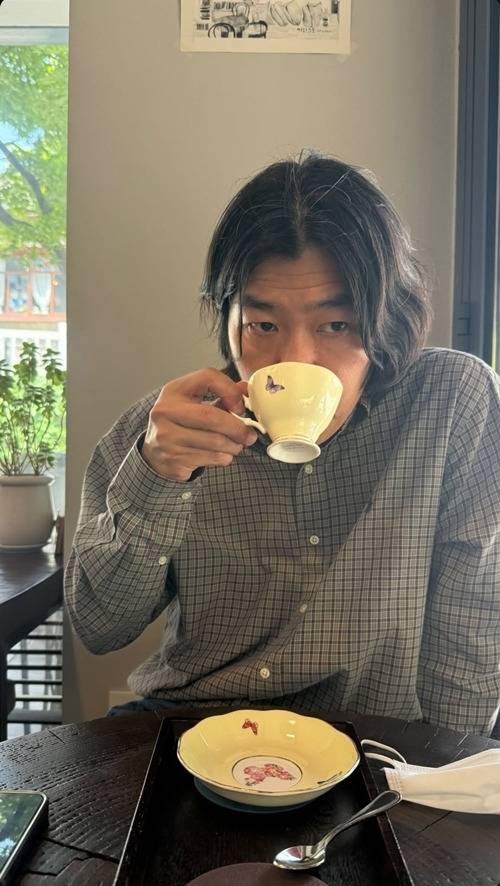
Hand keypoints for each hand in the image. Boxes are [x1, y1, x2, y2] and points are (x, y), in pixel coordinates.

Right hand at [142, 368, 257, 481]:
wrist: (155, 453)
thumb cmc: (180, 423)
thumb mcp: (195, 401)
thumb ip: (221, 394)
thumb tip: (245, 390)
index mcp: (173, 390)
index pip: (207, 377)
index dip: (230, 390)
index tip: (240, 406)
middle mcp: (165, 412)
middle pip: (211, 417)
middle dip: (237, 428)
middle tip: (249, 435)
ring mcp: (166, 437)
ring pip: (215, 442)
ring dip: (234, 446)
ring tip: (236, 445)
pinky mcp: (173, 459)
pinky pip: (210, 458)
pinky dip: (224, 458)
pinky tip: (222, 454)